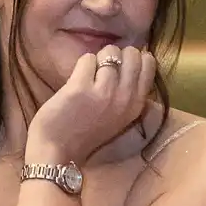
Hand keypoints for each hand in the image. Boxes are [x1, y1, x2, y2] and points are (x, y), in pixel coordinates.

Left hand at [25, 45, 155, 167]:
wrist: (58, 152)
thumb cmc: (86, 134)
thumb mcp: (118, 116)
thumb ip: (127, 91)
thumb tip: (128, 59)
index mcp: (136, 105)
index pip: (148, 63)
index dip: (131, 60)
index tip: (118, 71)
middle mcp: (125, 98)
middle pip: (132, 53)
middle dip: (116, 56)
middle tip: (102, 71)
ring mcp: (104, 92)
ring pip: (110, 52)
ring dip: (97, 59)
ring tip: (88, 77)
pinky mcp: (81, 88)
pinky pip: (88, 58)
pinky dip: (81, 66)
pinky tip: (76, 81)